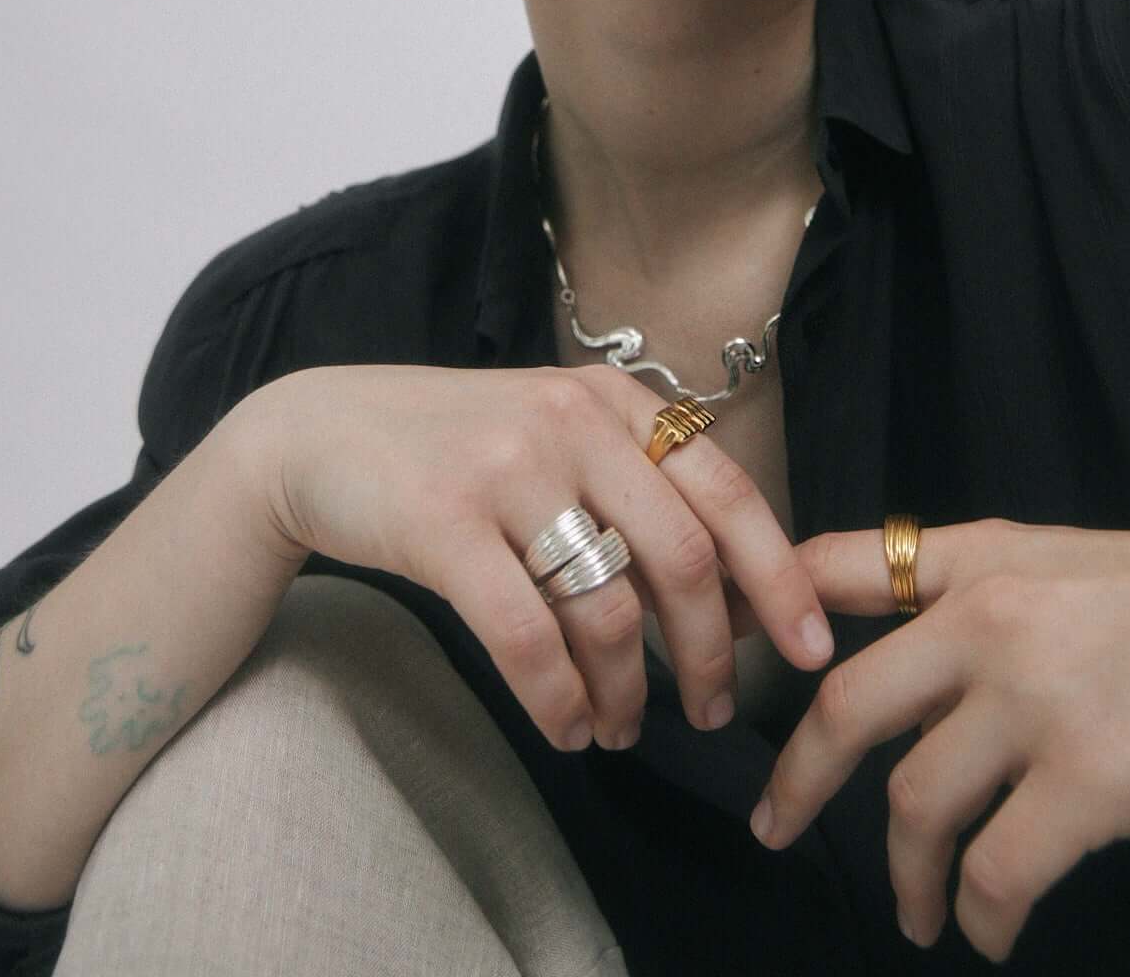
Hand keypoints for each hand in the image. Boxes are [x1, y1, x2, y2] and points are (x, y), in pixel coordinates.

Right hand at [229, 363, 834, 757]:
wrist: (316, 434)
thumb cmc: (454, 451)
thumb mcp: (554, 436)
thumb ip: (634, 491)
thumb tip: (731, 599)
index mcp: (612, 401)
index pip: (726, 491)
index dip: (779, 575)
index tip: (813, 648)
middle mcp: (571, 421)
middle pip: (681, 557)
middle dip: (711, 653)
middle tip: (713, 713)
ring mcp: (506, 469)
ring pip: (607, 608)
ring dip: (628, 692)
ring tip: (621, 729)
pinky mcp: (443, 523)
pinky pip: (527, 636)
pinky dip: (559, 700)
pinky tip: (565, 728)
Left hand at [737, 513, 1129, 961]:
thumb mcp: (1068, 563)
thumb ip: (977, 591)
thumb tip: (907, 657)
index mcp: (981, 559)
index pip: (836, 565)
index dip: (766, 605)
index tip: (723, 653)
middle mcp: (989, 619)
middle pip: (847, 705)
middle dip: (798, 778)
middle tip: (775, 827)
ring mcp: (1036, 700)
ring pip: (914, 803)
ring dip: (906, 874)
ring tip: (918, 914)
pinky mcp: (1092, 781)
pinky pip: (997, 871)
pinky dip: (979, 916)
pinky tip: (988, 931)